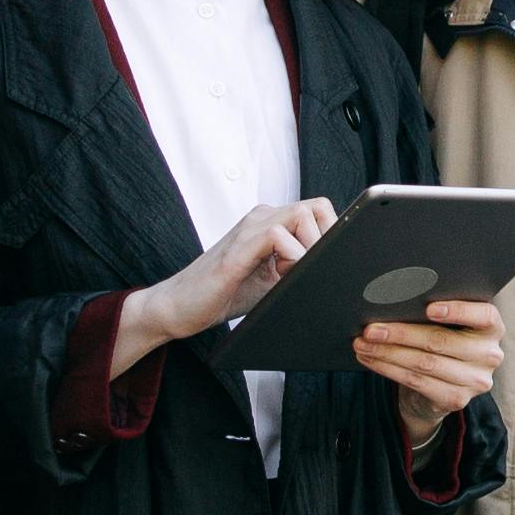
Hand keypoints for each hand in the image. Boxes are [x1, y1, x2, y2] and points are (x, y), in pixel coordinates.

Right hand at [110, 198, 329, 381]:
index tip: (325, 265)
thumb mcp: (274, 282)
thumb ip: (300, 269)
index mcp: (271, 223)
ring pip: (301, 214)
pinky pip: (277, 234)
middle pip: (317, 207)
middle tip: (310, 270)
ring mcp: (249, 228)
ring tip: (291, 274)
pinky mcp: (238, 246)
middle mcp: (261, 218)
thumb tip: (335, 272)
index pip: (319, 211)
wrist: (179, 307)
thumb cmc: (224, 294)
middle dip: (326, 240)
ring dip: (309, 248)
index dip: (331, 236)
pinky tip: (279, 275)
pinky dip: (291, 256)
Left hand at [361, 290, 503, 444]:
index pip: (485, 315)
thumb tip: (395, 299)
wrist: (444, 385)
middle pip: (441, 341)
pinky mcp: (457, 399)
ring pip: (424, 363)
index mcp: (492, 328)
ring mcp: (476, 381)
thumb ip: (436, 311)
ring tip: (363, 344)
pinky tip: (371, 360)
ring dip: (387, 353)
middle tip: (370, 329)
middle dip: (400, 334)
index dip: (458, 311)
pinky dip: (388, 369)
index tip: (428, 308)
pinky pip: (416, 381)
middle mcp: (490, 355)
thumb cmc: (443, 341)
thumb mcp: (448, 324)